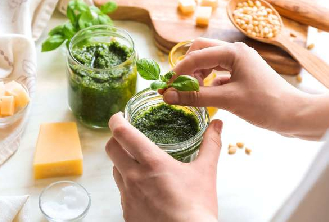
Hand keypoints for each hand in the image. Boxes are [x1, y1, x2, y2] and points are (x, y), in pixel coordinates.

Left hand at [106, 112, 222, 221]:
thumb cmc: (196, 207)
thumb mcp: (206, 172)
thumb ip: (211, 144)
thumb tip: (217, 124)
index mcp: (152, 163)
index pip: (123, 134)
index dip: (117, 121)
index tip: (119, 116)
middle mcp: (134, 177)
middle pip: (111, 149)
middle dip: (115, 139)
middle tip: (126, 136)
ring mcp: (128, 196)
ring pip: (115, 170)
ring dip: (122, 162)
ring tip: (137, 162)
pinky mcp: (127, 212)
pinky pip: (122, 192)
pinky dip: (128, 184)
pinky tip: (144, 188)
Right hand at [163, 38, 328, 138]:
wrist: (294, 115)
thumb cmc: (265, 105)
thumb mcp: (227, 100)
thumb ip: (196, 97)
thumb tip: (167, 96)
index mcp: (233, 52)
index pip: (196, 55)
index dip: (178, 72)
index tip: (165, 88)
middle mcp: (235, 52)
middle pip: (200, 51)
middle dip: (187, 68)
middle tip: (179, 87)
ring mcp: (239, 63)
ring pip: (208, 62)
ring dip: (196, 75)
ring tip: (191, 93)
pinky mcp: (241, 74)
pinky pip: (217, 73)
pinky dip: (207, 82)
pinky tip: (205, 95)